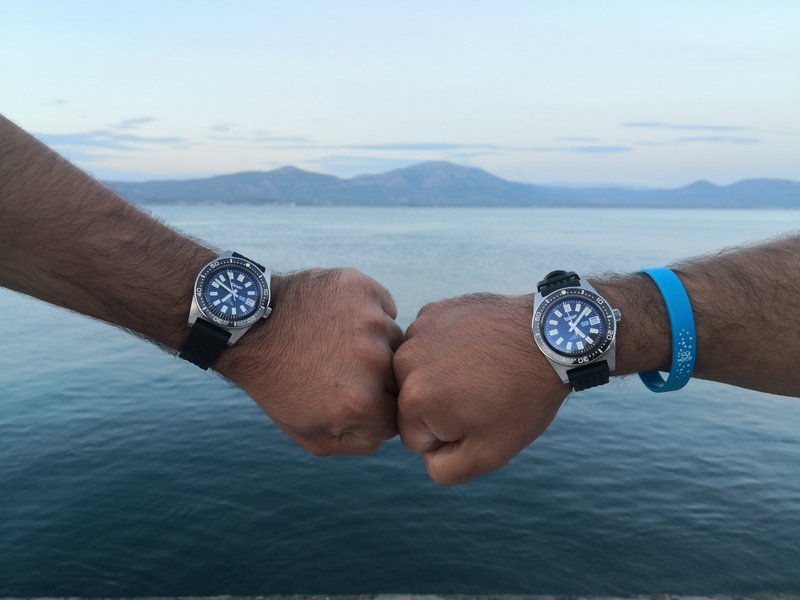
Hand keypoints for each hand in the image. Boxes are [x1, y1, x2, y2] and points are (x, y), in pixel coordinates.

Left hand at [218, 268, 403, 455]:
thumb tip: (389, 431)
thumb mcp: (312, 436)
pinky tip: (340, 318)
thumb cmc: (278, 384)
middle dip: (378, 377)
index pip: (398, 416)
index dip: (376, 409)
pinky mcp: (364, 289)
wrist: (247, 327)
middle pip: (401, 377)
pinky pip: (384, 307)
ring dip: (374, 343)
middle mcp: (375, 362)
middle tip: (343, 368)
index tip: (351, 397)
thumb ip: (360, 443)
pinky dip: (369, 313)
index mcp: (365, 404)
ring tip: (337, 341)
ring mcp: (371, 321)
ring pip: (395, 339)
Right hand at [394, 293, 569, 484]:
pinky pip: (430, 345)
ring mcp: (419, 330)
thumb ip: (445, 470)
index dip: (451, 437)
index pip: (415, 440)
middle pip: (413, 405)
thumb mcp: (489, 453)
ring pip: (419, 374)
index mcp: (413, 399)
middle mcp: (404, 361)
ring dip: (442, 376)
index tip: (481, 416)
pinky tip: (478, 347)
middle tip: (482, 393)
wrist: (551, 337)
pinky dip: (448, 348)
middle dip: (442, 407)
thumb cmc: (523, 397)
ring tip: (481, 369)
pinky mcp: (433, 310)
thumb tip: (426, 456)